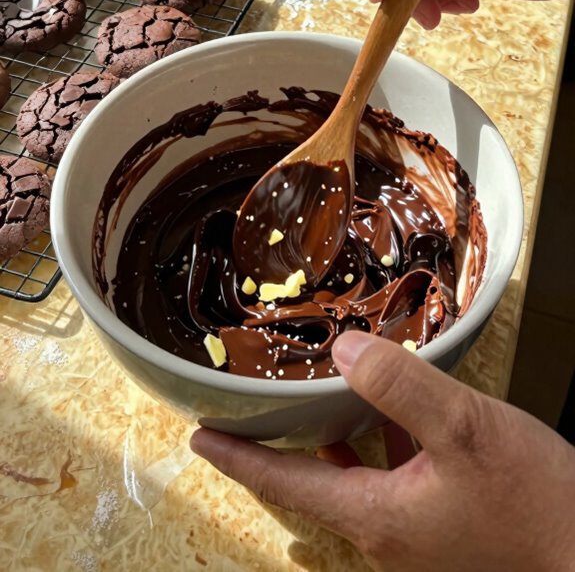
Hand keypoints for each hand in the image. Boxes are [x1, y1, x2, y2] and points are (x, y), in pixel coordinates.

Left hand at [190, 332, 574, 571]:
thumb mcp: (466, 430)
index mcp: (378, 516)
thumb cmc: (536, 503)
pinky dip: (378, 445)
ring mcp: (415, 534)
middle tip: (249, 414)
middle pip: (312, 484)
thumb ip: (401, 388)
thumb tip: (342, 354)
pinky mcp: (441, 525)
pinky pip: (391, 480)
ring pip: (353, 481)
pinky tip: (392, 415)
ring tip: (311, 402)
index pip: (287, 483)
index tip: (200, 439)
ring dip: (329, 443)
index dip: (239, 458)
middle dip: (278, 448)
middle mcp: (387, 534)